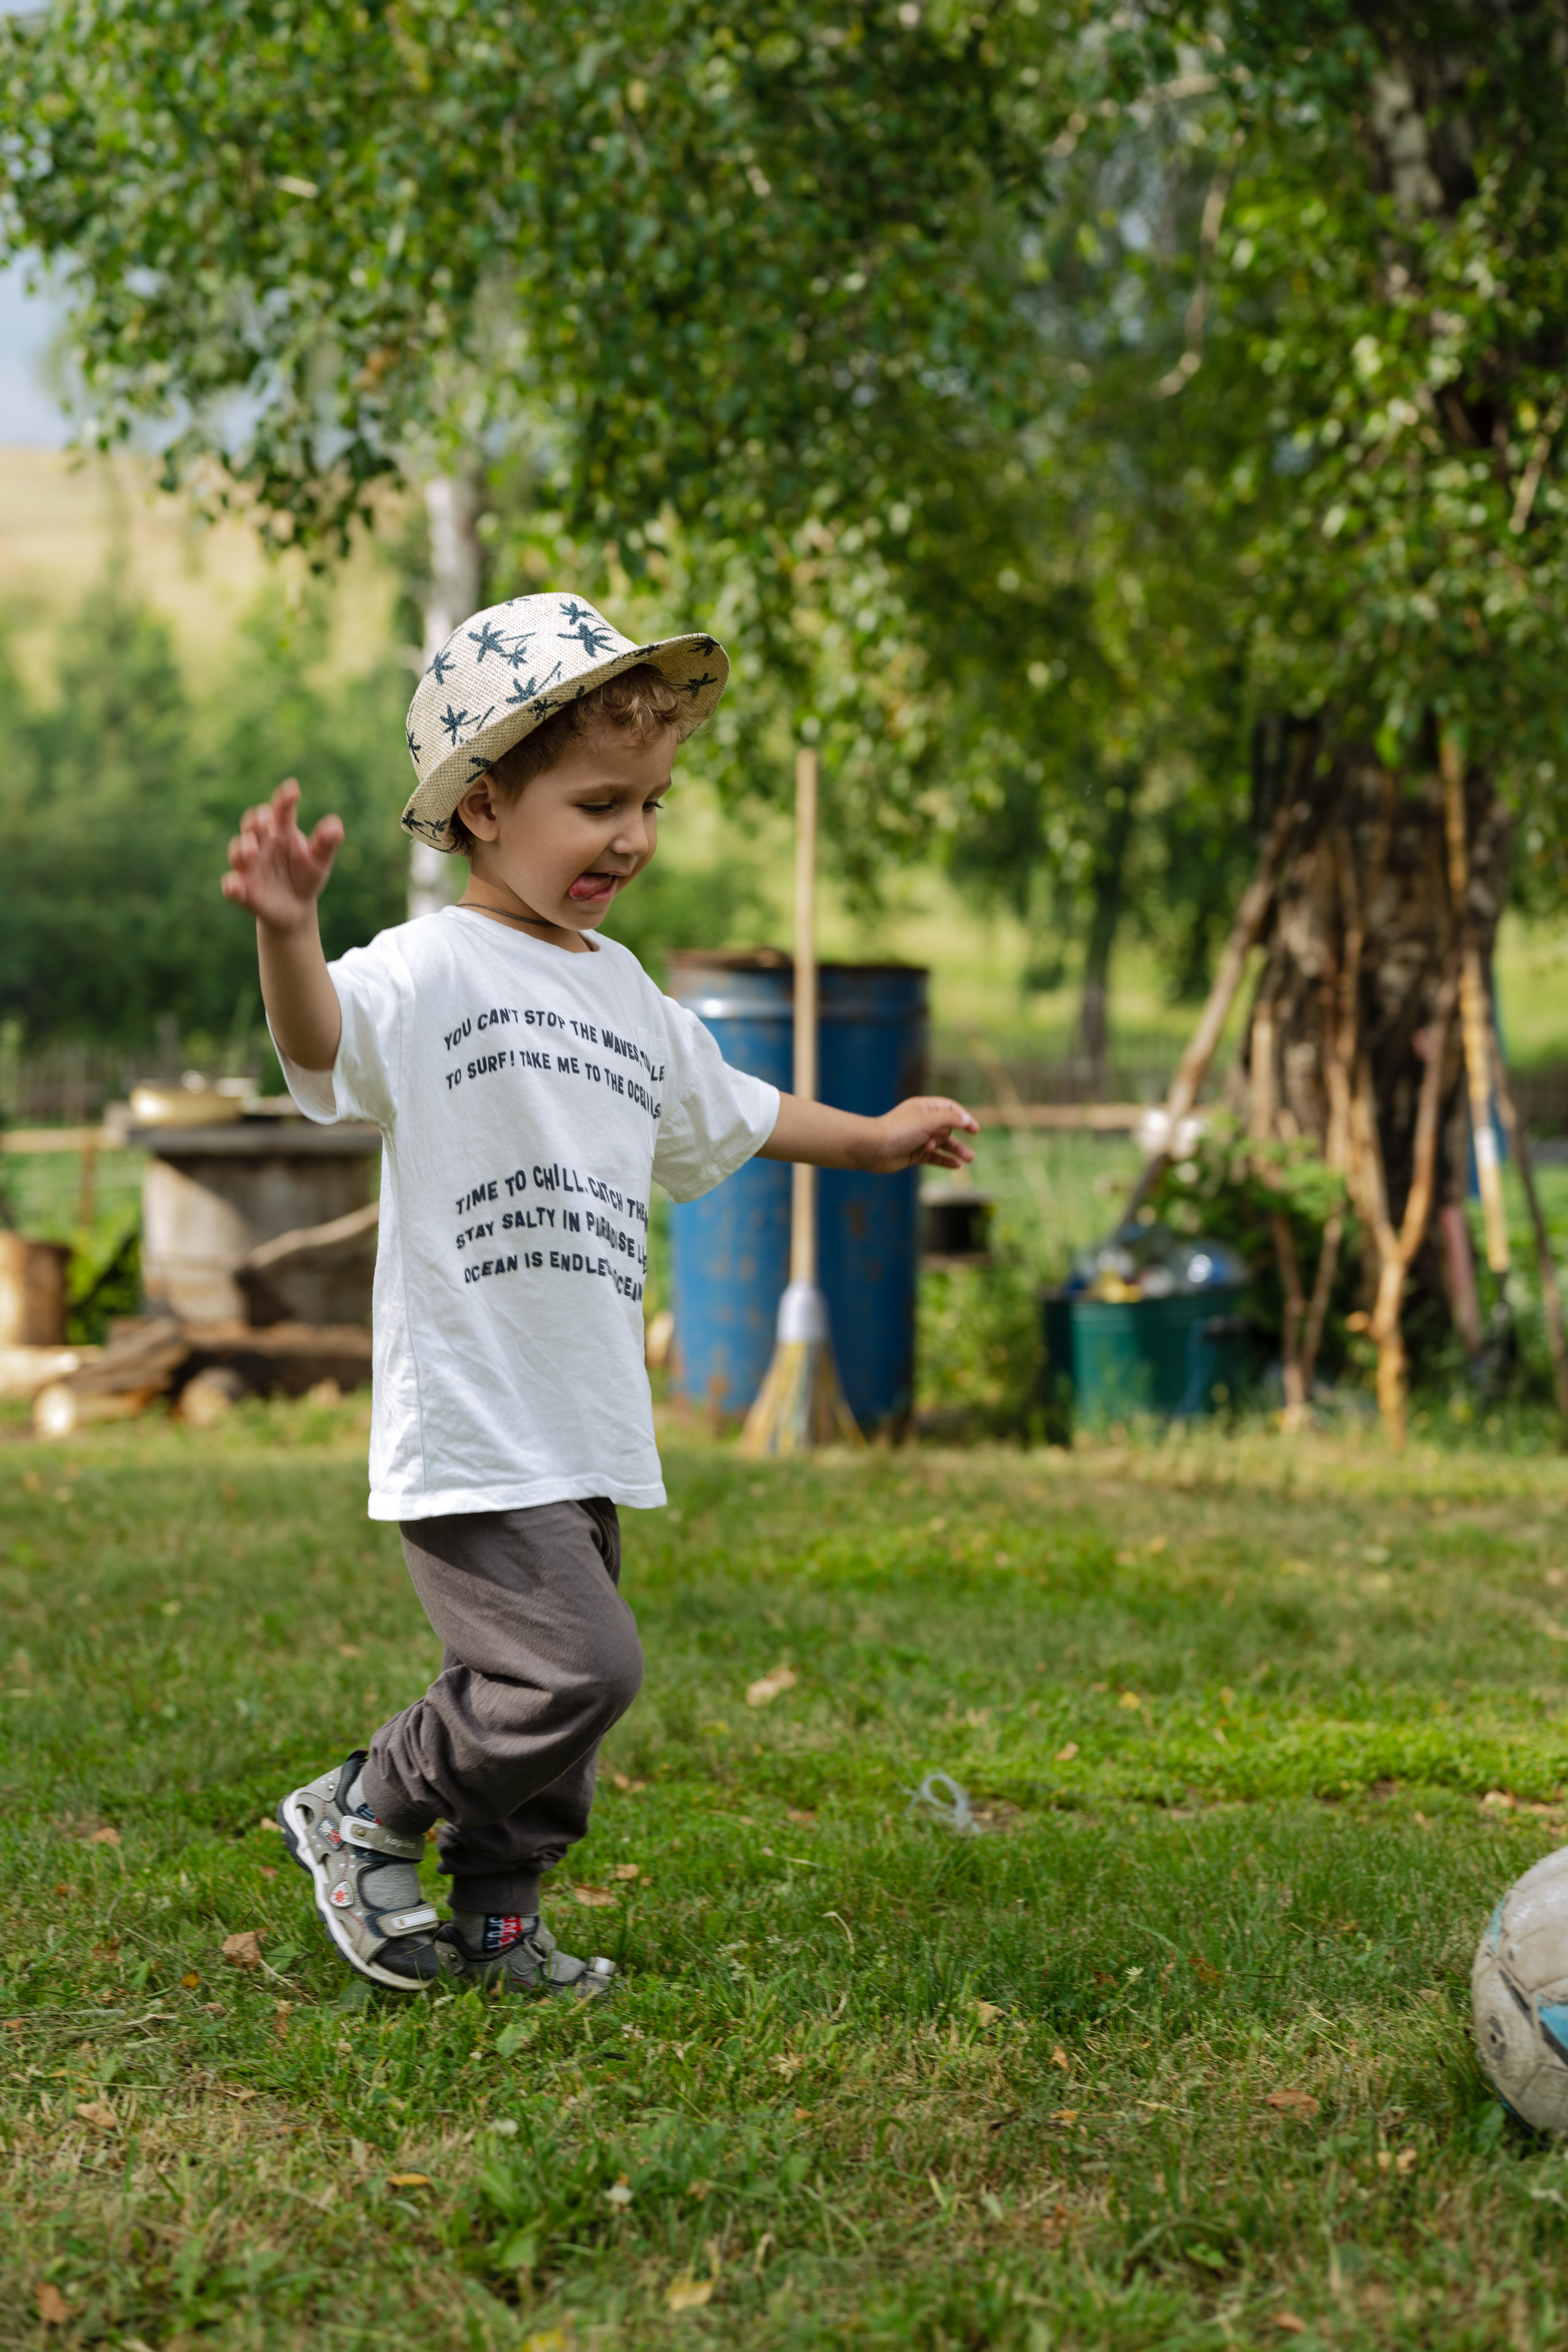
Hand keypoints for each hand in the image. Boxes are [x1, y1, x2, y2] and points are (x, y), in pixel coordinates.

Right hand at [222, 777, 343, 932]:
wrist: (297, 909)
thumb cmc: (306, 877)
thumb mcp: (320, 861)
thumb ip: (326, 843)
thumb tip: (335, 826)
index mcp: (282, 832)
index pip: (281, 811)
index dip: (285, 800)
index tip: (293, 790)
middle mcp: (261, 844)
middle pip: (251, 825)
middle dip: (256, 821)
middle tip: (267, 822)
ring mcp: (249, 866)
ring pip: (237, 852)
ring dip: (242, 849)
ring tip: (252, 851)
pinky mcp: (242, 890)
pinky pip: (231, 886)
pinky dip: (232, 885)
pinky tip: (236, 886)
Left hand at [862, 1097, 978, 1172]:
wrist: (873, 1148)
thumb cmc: (898, 1131)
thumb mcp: (927, 1121)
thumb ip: (949, 1119)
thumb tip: (966, 1119)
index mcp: (924, 1107)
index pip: (950, 1109)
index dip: (964, 1118)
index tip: (975, 1130)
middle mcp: (922, 1121)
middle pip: (947, 1127)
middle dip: (951, 1137)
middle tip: (958, 1150)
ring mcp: (918, 1138)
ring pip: (942, 1144)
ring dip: (956, 1150)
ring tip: (970, 1159)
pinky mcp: (914, 1154)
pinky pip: (933, 1157)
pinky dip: (944, 1160)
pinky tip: (956, 1165)